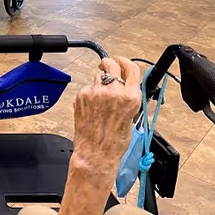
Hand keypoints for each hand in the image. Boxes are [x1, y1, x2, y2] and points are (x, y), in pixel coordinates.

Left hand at [71, 57, 141, 175]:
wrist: (96, 151)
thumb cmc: (115, 141)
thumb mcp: (132, 117)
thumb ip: (130, 98)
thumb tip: (129, 85)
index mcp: (130, 98)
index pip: (131, 69)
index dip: (127, 63)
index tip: (123, 62)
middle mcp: (113, 92)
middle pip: (112, 64)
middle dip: (110, 64)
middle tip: (108, 68)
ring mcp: (96, 92)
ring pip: (98, 75)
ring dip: (101, 81)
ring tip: (101, 96)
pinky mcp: (82, 95)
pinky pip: (88, 87)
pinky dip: (91, 93)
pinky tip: (93, 106)